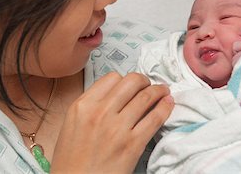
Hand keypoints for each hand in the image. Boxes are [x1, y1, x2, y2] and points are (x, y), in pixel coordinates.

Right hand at [51, 72, 173, 173]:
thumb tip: (114, 95)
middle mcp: (100, 112)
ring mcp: (118, 128)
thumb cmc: (71, 162)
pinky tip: (168, 104)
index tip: (131, 85)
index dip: (125, 79)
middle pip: (132, 82)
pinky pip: (155, 118)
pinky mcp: (133, 144)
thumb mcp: (72, 125)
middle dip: (144, 81)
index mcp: (82, 106)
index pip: (111, 78)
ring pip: (146, 96)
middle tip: (149, 85)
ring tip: (164, 91)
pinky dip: (165, 107)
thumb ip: (91, 106)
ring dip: (159, 91)